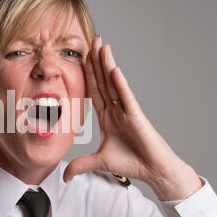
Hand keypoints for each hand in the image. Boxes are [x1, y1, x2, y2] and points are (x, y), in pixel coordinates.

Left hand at [63, 36, 201, 200]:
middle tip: (92, 40)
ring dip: (107, 65)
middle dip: (97, 61)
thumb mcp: (99, 162)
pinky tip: (114, 70)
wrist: (152, 171)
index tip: (82, 58)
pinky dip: (120, 84)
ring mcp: (127, 111)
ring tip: (102, 45)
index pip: (94, 90)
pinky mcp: (137, 117)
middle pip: (103, 81)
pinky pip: (126, 98)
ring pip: (114, 84)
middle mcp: (116, 110)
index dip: (88, 74)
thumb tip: (65, 175)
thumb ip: (81, 165)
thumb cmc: (131, 163)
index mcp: (107, 117)